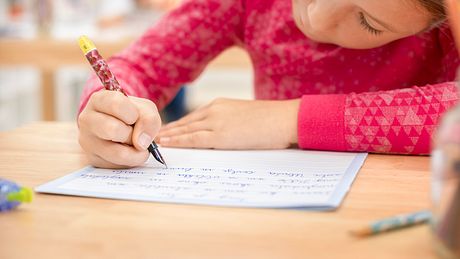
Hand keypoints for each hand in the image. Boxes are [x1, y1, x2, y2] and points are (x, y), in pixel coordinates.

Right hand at [78, 90, 161, 167]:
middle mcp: (87, 119)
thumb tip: (141, 143)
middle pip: (113, 130)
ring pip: (116, 152)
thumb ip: (149, 119)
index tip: (135, 117)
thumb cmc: (132, 114)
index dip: (132, 113)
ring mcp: (87, 141)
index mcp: (99, 100)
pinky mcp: (93, 158)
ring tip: (134, 145)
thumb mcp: (145, 109)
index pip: (116, 104)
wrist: (122, 128)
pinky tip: (128, 152)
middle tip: (134, 133)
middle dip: (132, 134)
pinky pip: (118, 165)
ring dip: (134, 151)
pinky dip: (131, 160)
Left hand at [157, 98, 299, 148]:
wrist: (285, 118)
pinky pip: (194, 139)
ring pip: (185, 130)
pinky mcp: (221, 134)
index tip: (165, 131)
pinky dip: (178, 141)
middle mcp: (214, 110)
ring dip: (168, 136)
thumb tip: (222, 134)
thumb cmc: (271, 120)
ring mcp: (216, 121)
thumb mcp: (245, 116)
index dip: (177, 126)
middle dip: (168, 131)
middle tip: (151, 136)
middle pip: (185, 122)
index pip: (192, 117)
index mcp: (220, 105)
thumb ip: (229, 122)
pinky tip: (166, 144)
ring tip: (153, 142)